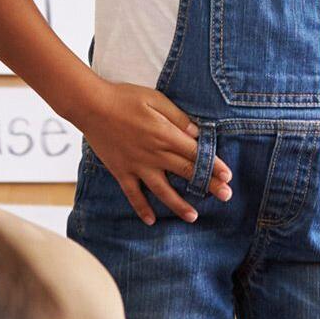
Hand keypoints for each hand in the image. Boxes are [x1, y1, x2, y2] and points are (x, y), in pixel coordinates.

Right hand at [76, 82, 226, 226]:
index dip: (214, 165)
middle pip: (186, 172)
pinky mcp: (121, 172)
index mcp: (165, 134)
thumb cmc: (125, 98)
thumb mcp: (156, 100)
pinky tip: (150, 220)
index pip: (196, 153)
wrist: (91, 106)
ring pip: (162, 190)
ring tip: (193, 217)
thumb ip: (178, 118)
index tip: (228, 176)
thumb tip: (197, 133)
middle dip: (208, 185)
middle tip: (226, 197)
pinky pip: (133, 194)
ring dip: (179, 204)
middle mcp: (154, 154)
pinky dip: (141, 208)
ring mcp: (137, 166)